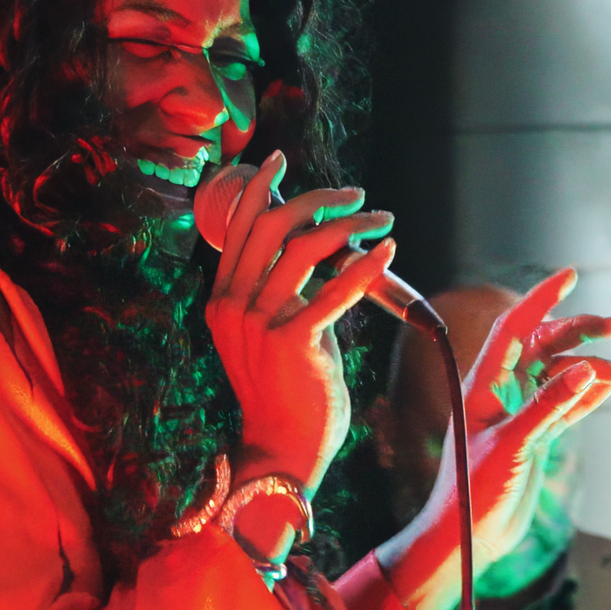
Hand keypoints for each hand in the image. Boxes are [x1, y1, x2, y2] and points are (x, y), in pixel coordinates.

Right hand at [204, 152, 394, 494]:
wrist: (283, 448)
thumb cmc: (288, 391)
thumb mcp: (272, 333)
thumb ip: (281, 292)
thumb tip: (315, 246)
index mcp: (223, 300)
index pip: (239, 229)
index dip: (261, 190)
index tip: (281, 161)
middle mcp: (233, 306)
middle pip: (272, 226)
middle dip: (318, 200)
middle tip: (357, 196)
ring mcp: (258, 323)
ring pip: (305, 249)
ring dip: (350, 227)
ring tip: (381, 222)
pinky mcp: (290, 341)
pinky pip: (333, 290)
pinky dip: (365, 266)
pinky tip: (387, 252)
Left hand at [375, 273, 610, 609]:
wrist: (468, 539)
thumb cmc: (472, 494)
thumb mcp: (511, 447)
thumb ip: (548, 408)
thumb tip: (586, 370)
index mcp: (484, 385)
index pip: (516, 328)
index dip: (541, 299)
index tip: (571, 276)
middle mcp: (501, 394)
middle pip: (544, 345)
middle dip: (579, 330)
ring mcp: (520, 415)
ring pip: (560, 375)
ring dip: (590, 367)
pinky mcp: (536, 439)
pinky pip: (567, 405)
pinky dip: (589, 393)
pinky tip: (610, 384)